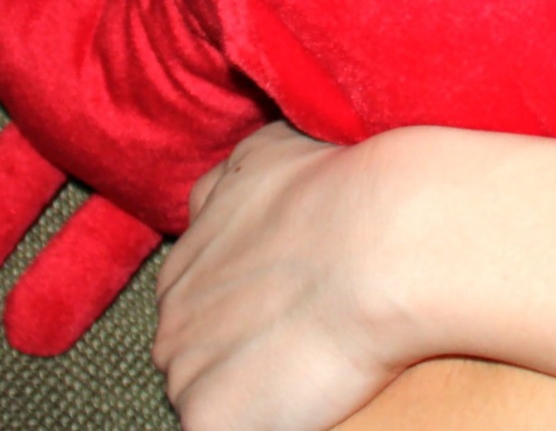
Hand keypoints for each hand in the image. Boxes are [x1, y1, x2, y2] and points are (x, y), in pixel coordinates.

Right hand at [0, 0, 272, 353]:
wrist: (231, 55)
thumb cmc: (112, 19)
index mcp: (48, 29)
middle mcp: (94, 89)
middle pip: (25, 159)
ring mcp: (141, 143)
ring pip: (83, 216)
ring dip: (41, 269)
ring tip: (13, 330)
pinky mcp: (183, 189)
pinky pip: (134, 245)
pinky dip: (95, 285)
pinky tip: (62, 323)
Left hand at [154, 124, 424, 430]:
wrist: (383, 243)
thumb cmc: (343, 190)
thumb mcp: (270, 152)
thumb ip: (232, 181)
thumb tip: (223, 189)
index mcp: (186, 254)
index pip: (198, 296)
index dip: (246, 305)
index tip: (289, 303)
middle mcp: (172, 307)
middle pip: (193, 345)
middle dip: (236, 344)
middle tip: (299, 335)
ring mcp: (183, 364)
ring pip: (204, 390)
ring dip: (244, 384)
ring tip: (303, 363)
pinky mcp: (208, 415)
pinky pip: (222, 427)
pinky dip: (259, 417)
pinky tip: (300, 392)